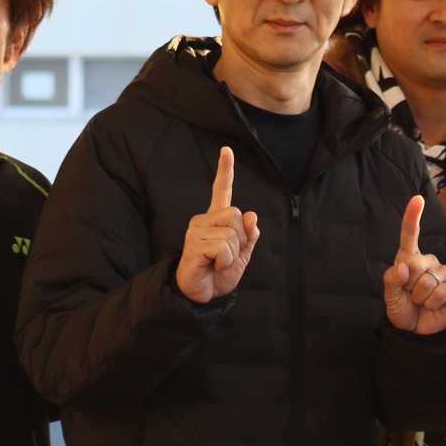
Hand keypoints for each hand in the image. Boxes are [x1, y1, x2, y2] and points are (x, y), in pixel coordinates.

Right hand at [177, 147, 259, 304]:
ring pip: (232, 233)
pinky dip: (225, 261)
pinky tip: (212, 266)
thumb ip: (249, 235)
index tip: (226, 150)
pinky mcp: (193, 244)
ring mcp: (196, 230)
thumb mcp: (243, 254)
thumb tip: (252, 215)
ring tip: (218, 263)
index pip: (222, 191)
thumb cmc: (220, 274)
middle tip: (226, 256)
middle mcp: (204, 220)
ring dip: (232, 254)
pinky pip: (224, 247)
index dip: (225, 171)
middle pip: (236, 215)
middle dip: (240, 239)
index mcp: (216, 220)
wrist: (204, 295)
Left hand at [384, 195, 445, 334]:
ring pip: (428, 281)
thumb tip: (404, 268)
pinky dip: (432, 303)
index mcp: (410, 258)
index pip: (410, 235)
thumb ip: (392, 281)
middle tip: (410, 295)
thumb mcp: (390, 296)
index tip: (417, 198)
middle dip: (409, 285)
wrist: (418, 330)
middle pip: (416, 264)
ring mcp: (444, 273)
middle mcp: (428, 261)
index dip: (412, 217)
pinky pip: (442, 292)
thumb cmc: (403, 308)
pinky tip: (433, 305)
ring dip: (420, 297)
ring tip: (422, 302)